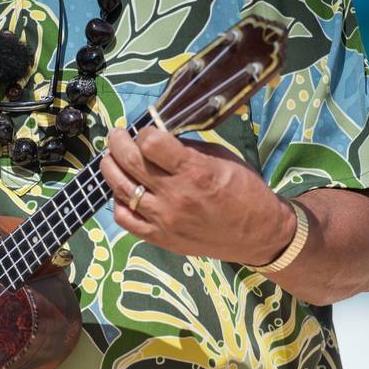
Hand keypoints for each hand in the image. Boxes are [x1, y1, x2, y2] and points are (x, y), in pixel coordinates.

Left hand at [99, 127, 296, 265]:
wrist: (257, 234)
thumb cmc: (244, 191)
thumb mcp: (222, 158)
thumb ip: (187, 148)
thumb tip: (158, 136)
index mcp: (194, 171)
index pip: (151, 143)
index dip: (145, 132)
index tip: (147, 131)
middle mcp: (175, 196)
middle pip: (130, 162)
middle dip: (117, 142)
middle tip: (117, 136)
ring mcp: (164, 220)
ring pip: (120, 189)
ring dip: (110, 168)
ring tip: (111, 158)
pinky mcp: (159, 238)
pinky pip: (125, 218)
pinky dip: (118, 201)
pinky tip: (122, 191)